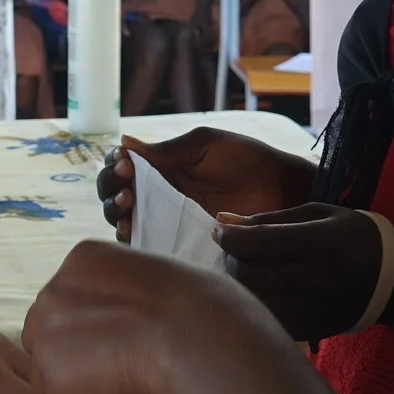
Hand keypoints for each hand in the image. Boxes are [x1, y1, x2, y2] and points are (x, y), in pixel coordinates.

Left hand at [23, 241, 229, 393]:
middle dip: (74, 355)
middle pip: (48, 332)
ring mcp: (47, 335)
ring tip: (122, 392)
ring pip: (49, 371)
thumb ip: (129, 296)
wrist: (200, 341)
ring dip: (77, 387)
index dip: (94, 327)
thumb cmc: (204, 309)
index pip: (70, 300)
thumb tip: (135, 322)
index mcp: (82, 259)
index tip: (120, 341)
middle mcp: (53, 290)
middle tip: (114, 372)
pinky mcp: (50, 379)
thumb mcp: (157, 281)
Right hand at [98, 128, 316, 242]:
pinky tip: (133, 233)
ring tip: (127, 208)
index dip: (113, 168)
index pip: (120, 169)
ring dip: (116, 215)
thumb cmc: (247, 161)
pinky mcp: (181, 247)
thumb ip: (168, 149)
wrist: (283, 192)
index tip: (124, 164)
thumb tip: (123, 144)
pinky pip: (148, 248)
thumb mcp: (206, 144)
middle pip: (114, 197)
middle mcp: (158, 197)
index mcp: (161, 169)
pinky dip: (133, 242)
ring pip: (124, 223)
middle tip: (126, 189)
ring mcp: (168, 224)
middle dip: (110, 191)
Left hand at [216, 202, 391, 340]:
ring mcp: (316, 309)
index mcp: (322, 241)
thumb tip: (224, 222)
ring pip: (254, 304)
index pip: (259, 242)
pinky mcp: (313, 331)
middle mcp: (319, 278)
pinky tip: (256, 293)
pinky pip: (267, 322)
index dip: (230, 237)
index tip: (221, 232)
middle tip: (230, 253)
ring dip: (236, 288)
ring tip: (240, 272)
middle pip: (251, 275)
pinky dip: (252, 307)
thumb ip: (270, 219)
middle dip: (230, 261)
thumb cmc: (354, 237)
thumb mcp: (320, 214)